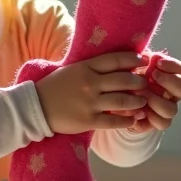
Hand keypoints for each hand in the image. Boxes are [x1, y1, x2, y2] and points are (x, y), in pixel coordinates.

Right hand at [35, 52, 149, 134]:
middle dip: (139, 81)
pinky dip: (128, 121)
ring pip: (123, 101)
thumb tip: (114, 64)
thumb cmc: (54, 86)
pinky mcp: (88, 120)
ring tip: (142, 102)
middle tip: (145, 83)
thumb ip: (91, 67)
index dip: (133, 59)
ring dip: (138, 101)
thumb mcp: (71, 70)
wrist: (36, 107)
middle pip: (124, 80)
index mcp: (85, 67)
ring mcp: (90, 102)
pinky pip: (114, 121)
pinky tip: (133, 119)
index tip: (144, 60)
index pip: (115, 60)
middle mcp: (90, 83)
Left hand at [128, 54, 180, 133]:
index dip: (174, 65)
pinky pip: (162, 123)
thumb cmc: (125, 79)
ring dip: (156, 99)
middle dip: (168, 80)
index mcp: (169, 78)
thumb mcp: (132, 65)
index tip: (156, 61)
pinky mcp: (157, 123)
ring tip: (138, 92)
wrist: (115, 101)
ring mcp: (165, 109)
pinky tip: (138, 110)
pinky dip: (151, 116)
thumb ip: (140, 60)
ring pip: (172, 108)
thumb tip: (146, 55)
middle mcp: (171, 94)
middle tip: (152, 74)